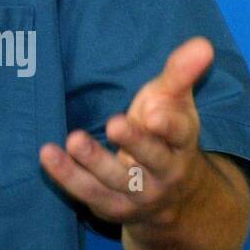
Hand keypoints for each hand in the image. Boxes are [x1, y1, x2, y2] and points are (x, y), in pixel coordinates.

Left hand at [39, 36, 218, 228]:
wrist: (173, 198)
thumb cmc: (165, 134)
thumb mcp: (174, 102)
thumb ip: (181, 73)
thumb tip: (202, 43)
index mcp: (183, 144)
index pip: (181, 134)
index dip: (169, 124)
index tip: (155, 114)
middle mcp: (166, 172)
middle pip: (153, 159)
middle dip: (135, 143)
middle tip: (114, 124)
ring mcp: (139, 193)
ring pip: (118, 180)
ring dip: (94, 162)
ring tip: (74, 139)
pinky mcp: (112, 205)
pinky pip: (88, 192)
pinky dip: (67, 176)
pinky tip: (47, 155)